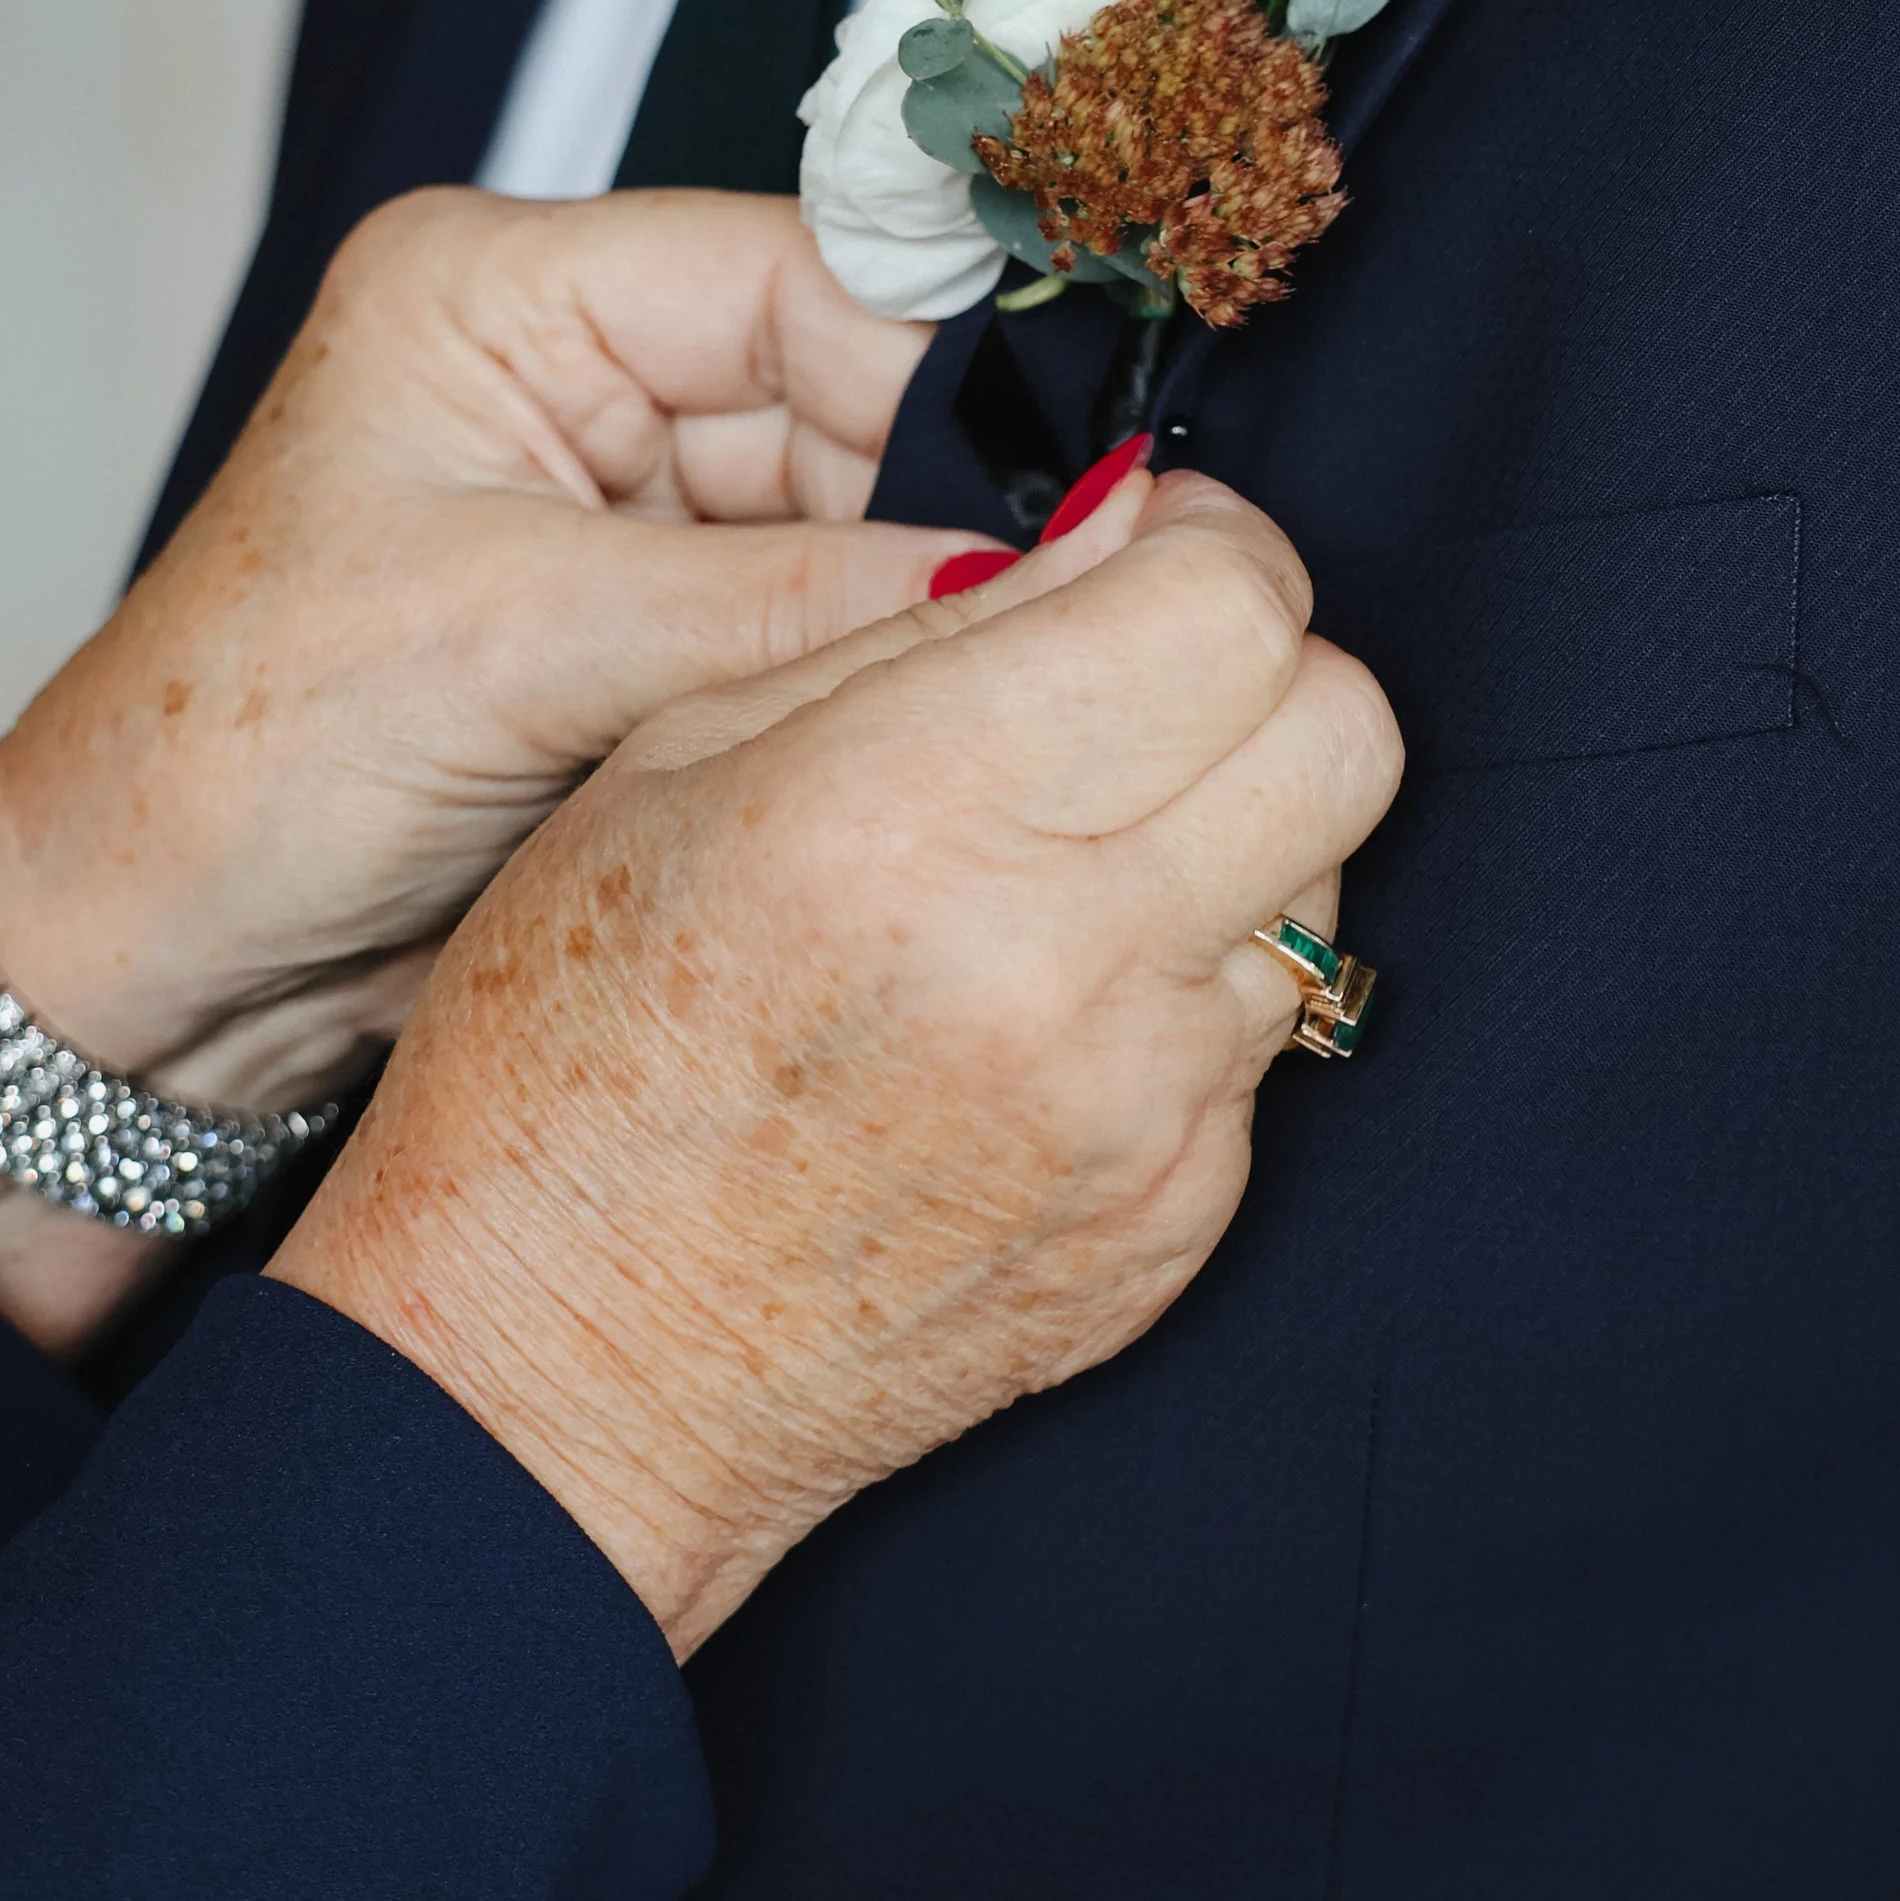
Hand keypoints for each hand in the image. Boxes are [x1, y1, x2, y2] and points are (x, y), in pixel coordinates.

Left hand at [0, 190, 993, 1352]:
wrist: (137, 970)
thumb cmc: (229, 766)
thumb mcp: (516, 648)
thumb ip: (785, 603)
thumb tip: (1028, 581)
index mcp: (500, 294)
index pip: (802, 274)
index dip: (954, 380)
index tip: (1090, 490)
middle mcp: (572, 378)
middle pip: (855, 398)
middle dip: (953, 515)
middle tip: (1077, 618)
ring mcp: (615, 516)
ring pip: (858, 528)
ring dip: (920, 618)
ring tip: (1004, 703)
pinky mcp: (644, 641)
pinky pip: (817, 637)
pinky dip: (871, 695)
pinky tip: (923, 753)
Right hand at [276, 466, 1403, 1656]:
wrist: (556, 1375)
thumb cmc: (565, 1053)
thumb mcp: (685, 761)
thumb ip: (928, 626)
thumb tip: (1124, 525)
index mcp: (914, 812)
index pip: (1226, 610)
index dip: (1209, 544)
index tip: (1151, 545)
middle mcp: (1061, 966)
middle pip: (1343, 730)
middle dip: (1261, 665)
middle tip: (1144, 676)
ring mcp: (1140, 1115)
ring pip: (1322, 879)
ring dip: (1228, 830)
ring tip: (1061, 862)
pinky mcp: (1177, 1228)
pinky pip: (1259, 1038)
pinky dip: (1180, 987)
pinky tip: (1037, 1012)